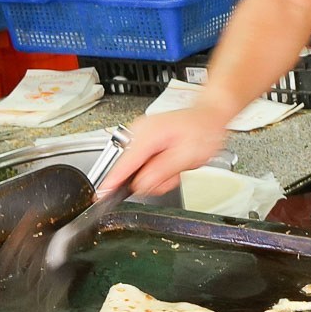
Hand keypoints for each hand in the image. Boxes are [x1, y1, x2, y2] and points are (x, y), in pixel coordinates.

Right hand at [98, 108, 228, 197]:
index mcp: (146, 135)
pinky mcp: (146, 140)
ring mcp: (141, 135)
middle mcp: (139, 133)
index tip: (101, 196)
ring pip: (140, 169)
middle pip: (132, 170)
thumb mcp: (186, 156)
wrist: (209, 116)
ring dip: (159, 174)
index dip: (112, 183)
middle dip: (153, 179)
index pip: (123, 165)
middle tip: (174, 173)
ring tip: (176, 165)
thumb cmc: (202, 130)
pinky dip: (159, 168)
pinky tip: (172, 161)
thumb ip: (161, 171)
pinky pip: (145, 163)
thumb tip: (141, 185)